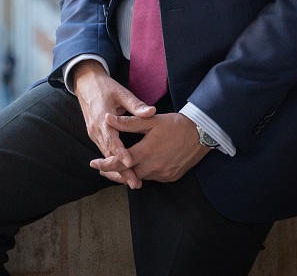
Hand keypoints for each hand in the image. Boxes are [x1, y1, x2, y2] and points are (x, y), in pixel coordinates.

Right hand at [69, 61, 155, 189]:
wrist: (85, 83)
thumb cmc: (105, 87)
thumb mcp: (121, 92)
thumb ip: (136, 105)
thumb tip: (152, 112)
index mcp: (103, 120)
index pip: (112, 140)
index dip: (120, 152)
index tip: (130, 162)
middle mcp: (96, 130)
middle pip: (108, 154)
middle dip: (121, 170)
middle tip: (136, 183)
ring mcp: (94, 133)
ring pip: (105, 155)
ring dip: (117, 170)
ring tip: (132, 182)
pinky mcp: (95, 134)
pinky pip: (104, 151)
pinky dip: (113, 162)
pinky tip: (123, 172)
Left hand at [93, 111, 209, 183]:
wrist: (202, 135)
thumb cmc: (176, 125)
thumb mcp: (151, 121)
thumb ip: (128, 122)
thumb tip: (108, 118)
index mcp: (146, 152)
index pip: (119, 163)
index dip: (105, 164)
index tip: (94, 163)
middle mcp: (154, 167)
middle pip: (127, 176)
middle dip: (112, 173)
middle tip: (101, 170)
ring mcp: (163, 174)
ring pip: (140, 178)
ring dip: (127, 175)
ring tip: (115, 170)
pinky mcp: (171, 177)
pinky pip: (152, 178)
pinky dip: (142, 174)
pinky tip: (137, 168)